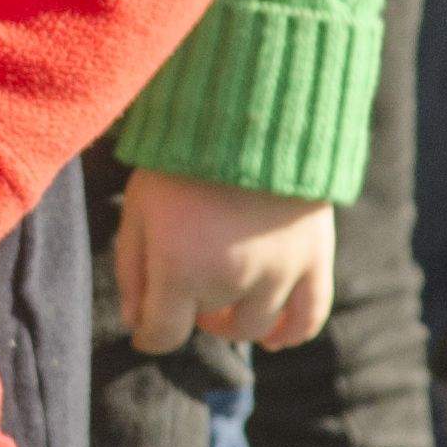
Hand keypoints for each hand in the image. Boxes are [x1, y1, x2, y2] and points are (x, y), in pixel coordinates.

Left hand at [109, 168, 338, 352]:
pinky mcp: (314, 258)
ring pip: (255, 327)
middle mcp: (230, 279)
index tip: (148, 326)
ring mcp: (277, 272)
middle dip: (192, 308)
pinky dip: (292, 333)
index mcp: (180, 268)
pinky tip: (276, 337)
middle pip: (208, 322)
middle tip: (188, 278)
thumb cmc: (182, 156)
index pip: (163, 335)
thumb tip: (136, 324)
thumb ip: (132, 269)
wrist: (250, 109)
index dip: (151, 335)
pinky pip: (309, 316)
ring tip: (225, 300)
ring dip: (234, 321)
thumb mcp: (139, 206)